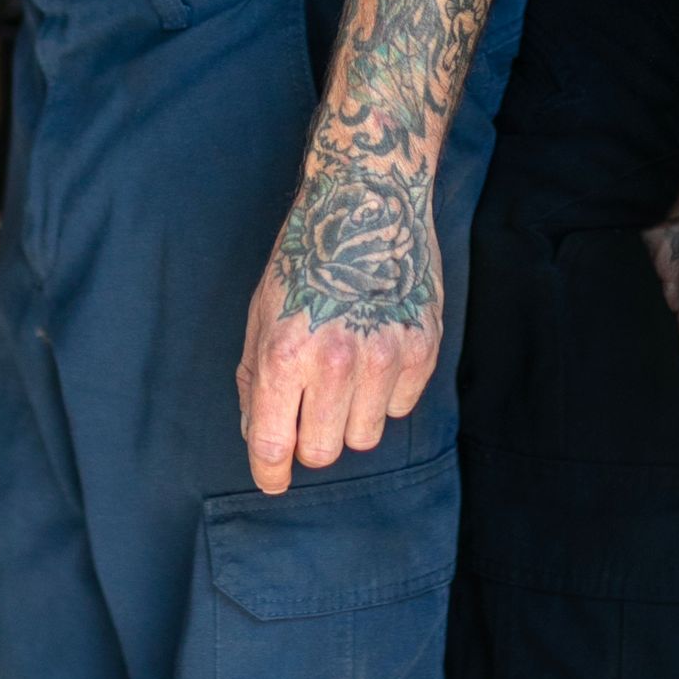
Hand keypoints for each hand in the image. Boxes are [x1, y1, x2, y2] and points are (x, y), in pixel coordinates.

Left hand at [235, 177, 442, 495]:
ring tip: (345, 369)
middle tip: (309, 404)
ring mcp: (384, 355)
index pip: (273, 444)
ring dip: (349, 416)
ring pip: (363, 437)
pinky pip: (399, 409)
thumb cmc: (307, 254)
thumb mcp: (262, 310)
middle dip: (310, 438)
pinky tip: (376, 350)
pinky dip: (385, 393)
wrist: (368, 198)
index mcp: (284, 350)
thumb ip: (256, 379)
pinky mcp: (422, 349)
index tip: (272, 480)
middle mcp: (335, 359)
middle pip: (322, 452)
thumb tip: (260, 438)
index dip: (269, 473)